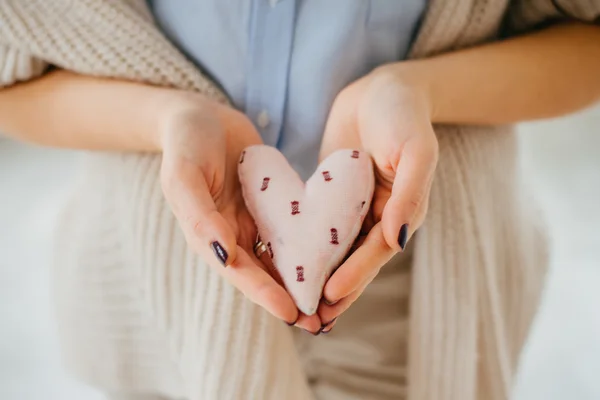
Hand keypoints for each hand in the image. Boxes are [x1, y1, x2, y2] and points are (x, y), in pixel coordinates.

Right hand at [159, 94, 321, 331]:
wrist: (201, 116)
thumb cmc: (187, 142)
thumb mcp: (184, 174)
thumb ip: (199, 214)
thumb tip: (223, 255)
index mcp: (208, 236)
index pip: (239, 273)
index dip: (265, 295)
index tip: (292, 314)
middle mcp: (232, 237)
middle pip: (264, 276)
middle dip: (291, 300)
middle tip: (321, 323)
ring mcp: (253, 223)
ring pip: (282, 260)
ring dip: (304, 283)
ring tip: (333, 304)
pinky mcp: (270, 209)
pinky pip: (293, 233)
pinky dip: (310, 249)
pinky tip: (334, 260)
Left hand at [318, 66, 438, 327]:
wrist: (382, 88)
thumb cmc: (403, 115)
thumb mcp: (415, 149)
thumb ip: (409, 193)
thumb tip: (399, 240)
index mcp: (401, 211)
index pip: (375, 250)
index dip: (354, 274)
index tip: (329, 295)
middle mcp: (378, 216)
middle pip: (354, 260)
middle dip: (334, 289)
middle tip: (309, 318)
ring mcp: (354, 209)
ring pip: (334, 250)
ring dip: (317, 276)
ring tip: (295, 303)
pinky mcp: (333, 197)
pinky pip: (318, 226)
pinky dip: (305, 246)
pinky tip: (285, 261)